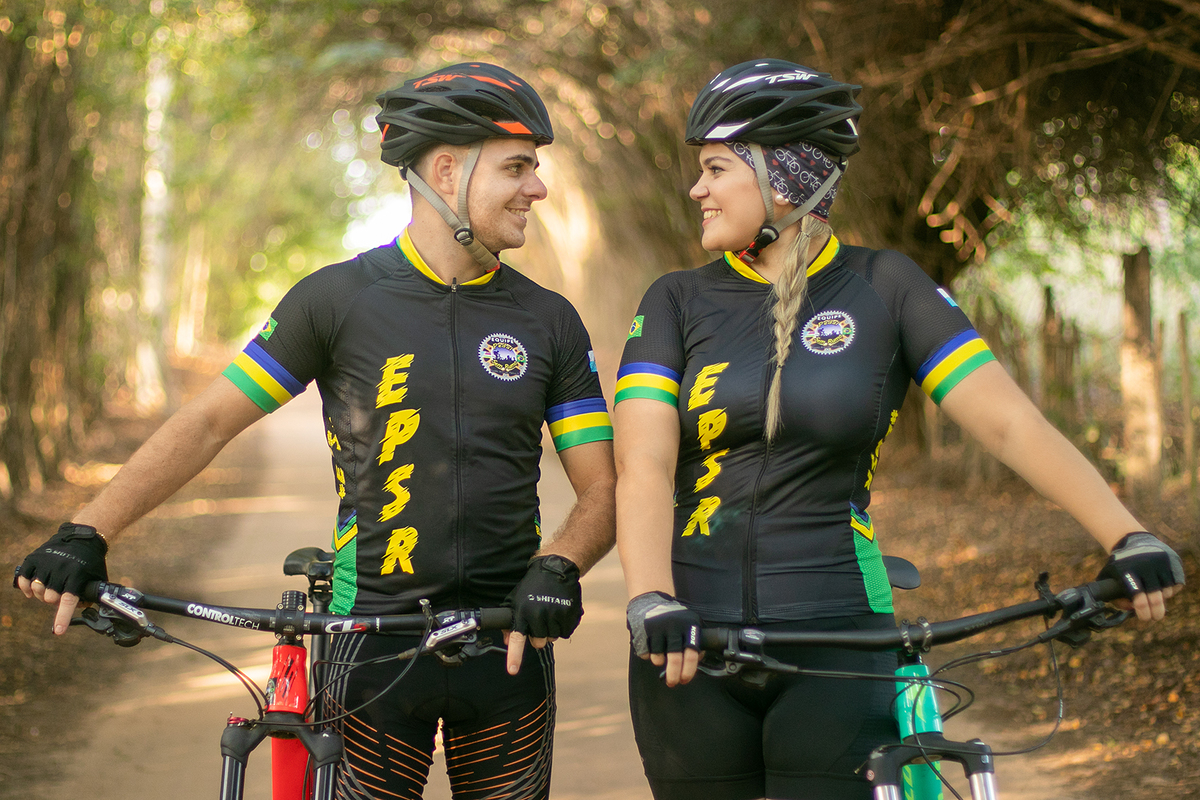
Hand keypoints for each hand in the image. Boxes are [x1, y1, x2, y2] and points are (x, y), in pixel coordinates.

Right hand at [13, 522, 108, 634]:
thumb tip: (84, 609)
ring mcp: (45, 563)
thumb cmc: (91, 560)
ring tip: (51, 589)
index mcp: (77, 574)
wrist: (82, 536)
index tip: (59, 631)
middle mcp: (60, 569)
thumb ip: (91, 594)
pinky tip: (31, 590)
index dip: (62, 617)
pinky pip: (24, 579)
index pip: (68, 600)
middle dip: (54, 601)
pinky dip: (26, 588)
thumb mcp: (98, 576)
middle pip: (50, 598)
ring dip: (42, 594)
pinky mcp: (34, 558)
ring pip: (37, 591)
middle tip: (60, 595)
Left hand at [505, 554, 582, 673]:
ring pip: (553, 638)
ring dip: (552, 630)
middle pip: (539, 642)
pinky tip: (560, 611)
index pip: (517, 638)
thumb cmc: (532, 586)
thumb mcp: (515, 600)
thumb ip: (510, 621)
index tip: (513, 670)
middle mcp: (538, 615)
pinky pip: (566, 632)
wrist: (555, 569)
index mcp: (522, 613)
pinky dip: (563, 626)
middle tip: (540, 620)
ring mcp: (555, 614)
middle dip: (539, 636)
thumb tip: (506, 640)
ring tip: (550, 612)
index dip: (515, 656)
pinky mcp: (569, 614)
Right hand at [626, 591, 700, 686]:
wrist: (651, 599)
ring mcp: (658, 628)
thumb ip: (694, 641)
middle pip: (675, 660)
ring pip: (658, 658)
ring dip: (659, 660)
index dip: (689, 671)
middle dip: (673, 676)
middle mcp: (673, 626)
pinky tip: (651, 644)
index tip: (684, 680)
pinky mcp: (644, 630)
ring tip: (660, 652)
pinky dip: (648, 654)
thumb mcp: (689, 624)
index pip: (692, 654)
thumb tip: (697, 662)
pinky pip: (646, 654)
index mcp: (688, 625)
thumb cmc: (674, 618)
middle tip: (672, 683)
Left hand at [1098, 532, 1184, 621]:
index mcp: (1128, 573)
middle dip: (1156, 613)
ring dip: (1162, 598)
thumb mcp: (1110, 577)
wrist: (1134, 540)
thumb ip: (1115, 597)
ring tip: (1154, 594)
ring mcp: (1161, 564)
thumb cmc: (1122, 565)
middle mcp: (1146, 568)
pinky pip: (1176, 584)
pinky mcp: (1173, 562)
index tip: (1144, 618)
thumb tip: (1130, 610)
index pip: (1139, 600)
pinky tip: (1162, 586)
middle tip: (1155, 618)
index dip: (1143, 613)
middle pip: (1156, 599)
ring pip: (1167, 593)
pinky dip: (1171, 589)